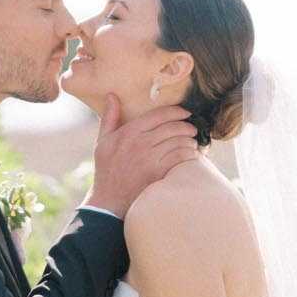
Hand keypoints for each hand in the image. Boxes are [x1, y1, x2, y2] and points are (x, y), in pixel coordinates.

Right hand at [89, 94, 198, 215]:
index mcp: (129, 131)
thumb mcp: (103, 141)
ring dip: (190, 140)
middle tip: (193, 128)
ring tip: (193, 142)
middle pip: (172, 127)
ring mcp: (150, 158)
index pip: (159, 115)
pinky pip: (180, 158)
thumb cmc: (107, 169)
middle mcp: (141, 142)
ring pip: (179, 142)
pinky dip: (190, 154)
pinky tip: (192, 155)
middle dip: (187, 126)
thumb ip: (109, 117)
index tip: (185, 112)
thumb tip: (112, 95)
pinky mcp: (158, 172)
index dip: (177, 111)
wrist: (109, 200)